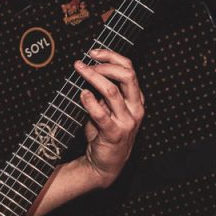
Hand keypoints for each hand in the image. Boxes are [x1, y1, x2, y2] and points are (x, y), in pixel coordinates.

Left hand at [73, 48, 144, 188]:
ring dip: (93, 77)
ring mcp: (127, 122)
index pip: (129, 69)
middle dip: (104, 65)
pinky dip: (90, 101)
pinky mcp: (114, 134)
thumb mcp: (107, 108)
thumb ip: (103, 92)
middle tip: (85, 63)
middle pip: (126, 75)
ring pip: (112, 91)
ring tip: (79, 71)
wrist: (105, 163)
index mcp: (136, 99)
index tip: (93, 53)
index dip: (111, 57)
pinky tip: (81, 94)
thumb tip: (87, 69)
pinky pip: (101, 114)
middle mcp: (135, 108)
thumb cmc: (104, 133)